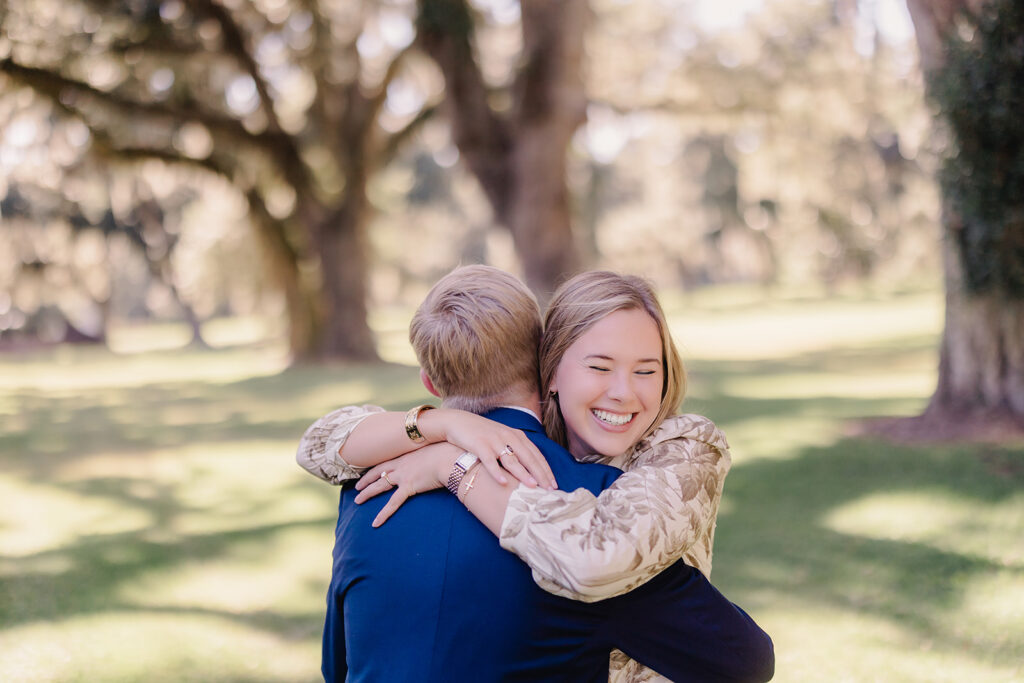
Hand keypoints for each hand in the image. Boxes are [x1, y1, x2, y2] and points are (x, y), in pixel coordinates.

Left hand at [354, 443, 461, 526]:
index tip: (368, 472)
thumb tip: (436, 459)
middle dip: (366, 480)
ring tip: (357, 501)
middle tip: (356, 487)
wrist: (450, 458)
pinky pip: (393, 503)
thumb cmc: (448, 452)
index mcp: (407, 455)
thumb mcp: (436, 450)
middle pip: (378, 472)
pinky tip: (375, 523)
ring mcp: (403, 475)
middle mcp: (402, 464)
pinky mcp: (409, 486)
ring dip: (367, 493)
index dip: (376, 468)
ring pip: (380, 485)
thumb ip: (431, 456)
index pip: (386, 461)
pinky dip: (384, 513)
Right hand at [428, 409, 556, 489]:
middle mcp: (508, 436)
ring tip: (532, 486)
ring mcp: (494, 441)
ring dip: (523, 473)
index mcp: (517, 435)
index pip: (536, 454)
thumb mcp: (503, 438)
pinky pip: (490, 461)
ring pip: (511, 460)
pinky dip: (496, 472)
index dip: (546, 470)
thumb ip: (516, 449)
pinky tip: (503, 482)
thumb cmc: (483, 433)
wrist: (458, 422)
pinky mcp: (479, 445)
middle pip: (528, 458)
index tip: (554, 484)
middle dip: (540, 474)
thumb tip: (531, 470)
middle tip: (549, 490)